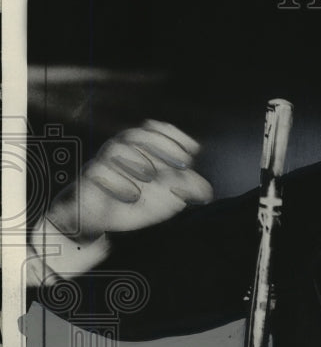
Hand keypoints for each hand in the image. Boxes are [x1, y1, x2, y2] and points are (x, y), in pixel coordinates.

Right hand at [46, 119, 213, 240]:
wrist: (97, 217)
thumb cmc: (133, 199)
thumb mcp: (163, 196)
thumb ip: (185, 190)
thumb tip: (206, 192)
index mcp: (137, 146)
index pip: (155, 129)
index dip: (175, 137)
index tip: (194, 150)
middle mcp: (119, 148)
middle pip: (139, 136)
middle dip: (163, 147)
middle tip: (183, 164)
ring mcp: (102, 162)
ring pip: (118, 150)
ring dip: (140, 162)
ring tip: (153, 177)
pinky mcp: (89, 180)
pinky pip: (100, 174)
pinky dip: (118, 184)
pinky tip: (134, 195)